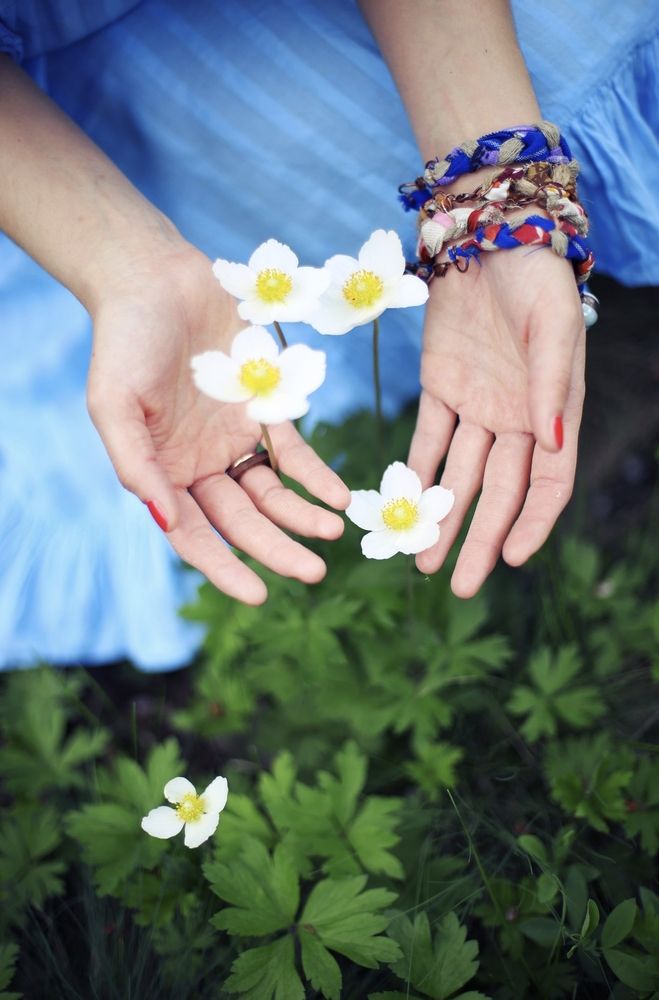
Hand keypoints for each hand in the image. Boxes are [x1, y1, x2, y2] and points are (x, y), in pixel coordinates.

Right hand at [87, 245, 349, 604]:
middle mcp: (202, 465)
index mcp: (164, 473)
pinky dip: (316, 476)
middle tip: (314, 572)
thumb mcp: (114, 405)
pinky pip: (295, 451)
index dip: (224, 568)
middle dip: (276, 549)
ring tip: (332, 534)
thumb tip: (166, 520)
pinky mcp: (267, 408)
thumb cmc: (125, 342)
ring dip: (302, 517)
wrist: (157, 279)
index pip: (195, 535)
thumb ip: (138, 465)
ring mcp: (235, 438)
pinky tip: (338, 497)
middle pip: (243, 520)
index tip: (259, 595)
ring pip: (273, 493)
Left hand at [407, 247, 584, 596]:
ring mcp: (476, 406)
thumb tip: (552, 445)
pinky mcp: (440, 388)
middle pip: (496, 491)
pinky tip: (401, 506)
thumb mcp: (552, 328)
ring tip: (421, 560)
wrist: (489, 232)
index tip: (512, 559)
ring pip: (457, 475)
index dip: (532, 522)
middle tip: (457, 586)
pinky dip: (414, 471)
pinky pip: (426, 438)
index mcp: (553, 412)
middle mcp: (516, 418)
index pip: (547, 483)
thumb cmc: (535, 277)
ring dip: (440, 517)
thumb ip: (550, 387)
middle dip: (479, 540)